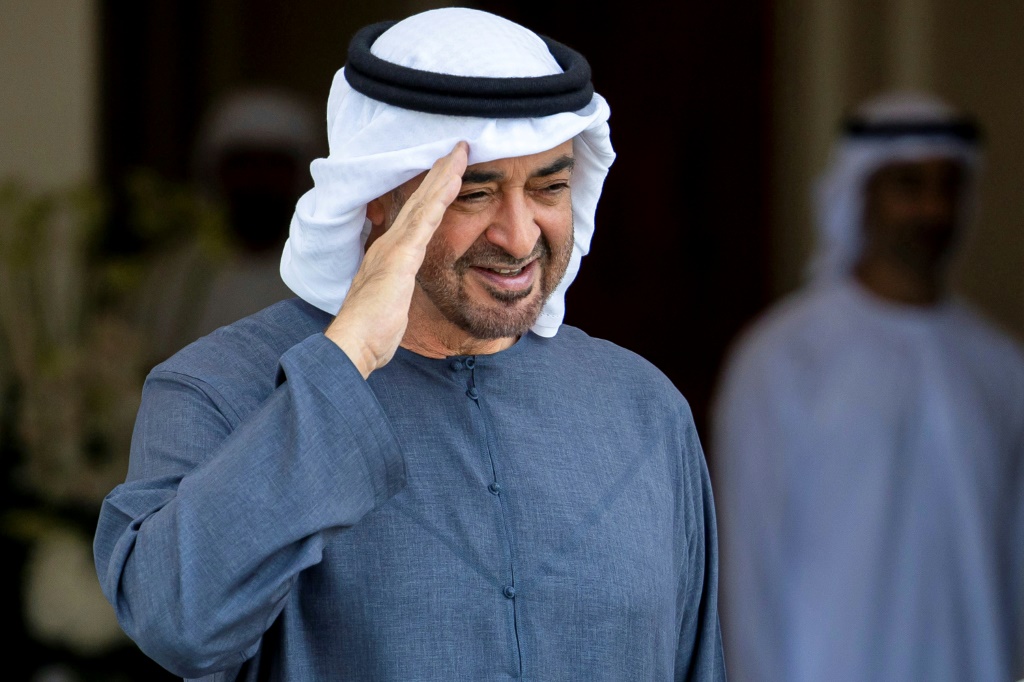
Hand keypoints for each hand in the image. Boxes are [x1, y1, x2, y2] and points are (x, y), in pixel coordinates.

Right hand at [325, 141, 468, 377]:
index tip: (447, 174)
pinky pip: (425, 220)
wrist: (355, 342)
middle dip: (439, 174)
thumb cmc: (372, 330)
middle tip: (457, 149)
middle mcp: (389, 244)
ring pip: (423, 203)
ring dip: (443, 176)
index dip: (431, 194)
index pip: (415, 217)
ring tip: (459, 153)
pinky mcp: (401, 256)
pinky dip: (439, 197)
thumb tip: (400, 289)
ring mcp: (394, 248)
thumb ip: (397, 289)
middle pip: (419, 201)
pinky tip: (452, 181)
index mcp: (389, 254)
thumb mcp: (390, 303)